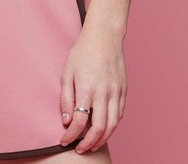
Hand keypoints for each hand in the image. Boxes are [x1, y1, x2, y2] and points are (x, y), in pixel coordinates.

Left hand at [59, 26, 126, 153]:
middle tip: (79, 149)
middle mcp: (104, 93)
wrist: (104, 37)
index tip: (64, 141)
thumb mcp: (67, 72)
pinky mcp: (124, 91)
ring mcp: (116, 92)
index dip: (71, 136)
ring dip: (102, 139)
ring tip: (91, 145)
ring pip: (112, 125)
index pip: (79, 121)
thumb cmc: (82, 52)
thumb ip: (66, 98)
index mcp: (87, 88)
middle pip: (99, 129)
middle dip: (88, 143)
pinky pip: (119, 115)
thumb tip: (67, 121)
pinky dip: (112, 126)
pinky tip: (104, 129)